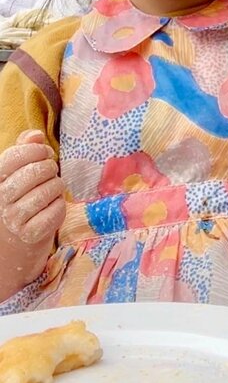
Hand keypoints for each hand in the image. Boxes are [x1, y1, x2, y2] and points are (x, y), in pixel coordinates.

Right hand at [0, 130, 65, 245]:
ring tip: (51, 192)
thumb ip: (24, 149)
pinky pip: (57, 209)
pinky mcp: (31, 234)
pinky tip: (51, 208)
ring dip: (57, 188)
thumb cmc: (18, 201)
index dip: (37, 150)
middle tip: (50, 174)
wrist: (12, 247)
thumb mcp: (15, 174)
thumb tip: (36, 135)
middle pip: (36, 171)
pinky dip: (60, 206)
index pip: (15, 156)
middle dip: (50, 168)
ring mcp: (13, 219)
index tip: (44, 154)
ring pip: (50, 189)